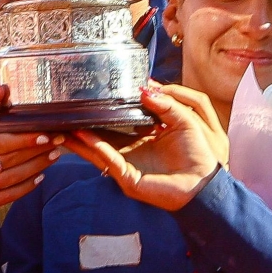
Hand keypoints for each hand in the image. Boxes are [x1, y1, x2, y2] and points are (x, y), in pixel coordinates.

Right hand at [0, 54, 61, 235]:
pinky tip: (38, 179)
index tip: (46, 132)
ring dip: (38, 166)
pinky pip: (8, 196)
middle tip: (60, 140)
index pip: (2, 142)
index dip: (27, 138)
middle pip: (14, 158)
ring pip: (15, 177)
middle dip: (40, 149)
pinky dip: (26, 188)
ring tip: (55, 156)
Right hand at [70, 85, 228, 212]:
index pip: (117, 124)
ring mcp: (127, 167)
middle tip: (66, 115)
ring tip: (66, 126)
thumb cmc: (197, 155)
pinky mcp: (129, 178)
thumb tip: (144, 89)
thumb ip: (165, 104)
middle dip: (83, 128)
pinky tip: (88, 139)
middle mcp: (131, 153)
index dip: (104, 113)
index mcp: (142, 139)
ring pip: (99, 151)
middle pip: (101, 138)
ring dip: (82, 139)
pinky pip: (111, 161)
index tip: (92, 98)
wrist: (204, 183)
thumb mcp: (183, 121)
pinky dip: (99, 149)